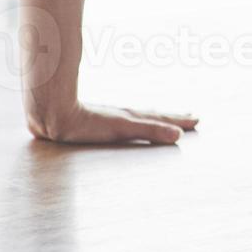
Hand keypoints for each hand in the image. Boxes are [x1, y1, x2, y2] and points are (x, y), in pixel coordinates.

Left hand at [27, 101, 198, 145]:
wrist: (55, 115)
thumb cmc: (87, 125)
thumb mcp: (123, 129)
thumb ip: (150, 131)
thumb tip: (178, 136)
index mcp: (133, 117)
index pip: (162, 119)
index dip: (179, 121)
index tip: (197, 119)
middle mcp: (126, 115)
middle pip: (156, 116)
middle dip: (174, 118)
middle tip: (192, 117)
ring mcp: (113, 117)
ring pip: (142, 116)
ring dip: (158, 118)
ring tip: (168, 117)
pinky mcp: (100, 121)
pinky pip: (128, 119)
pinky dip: (138, 119)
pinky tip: (130, 121)